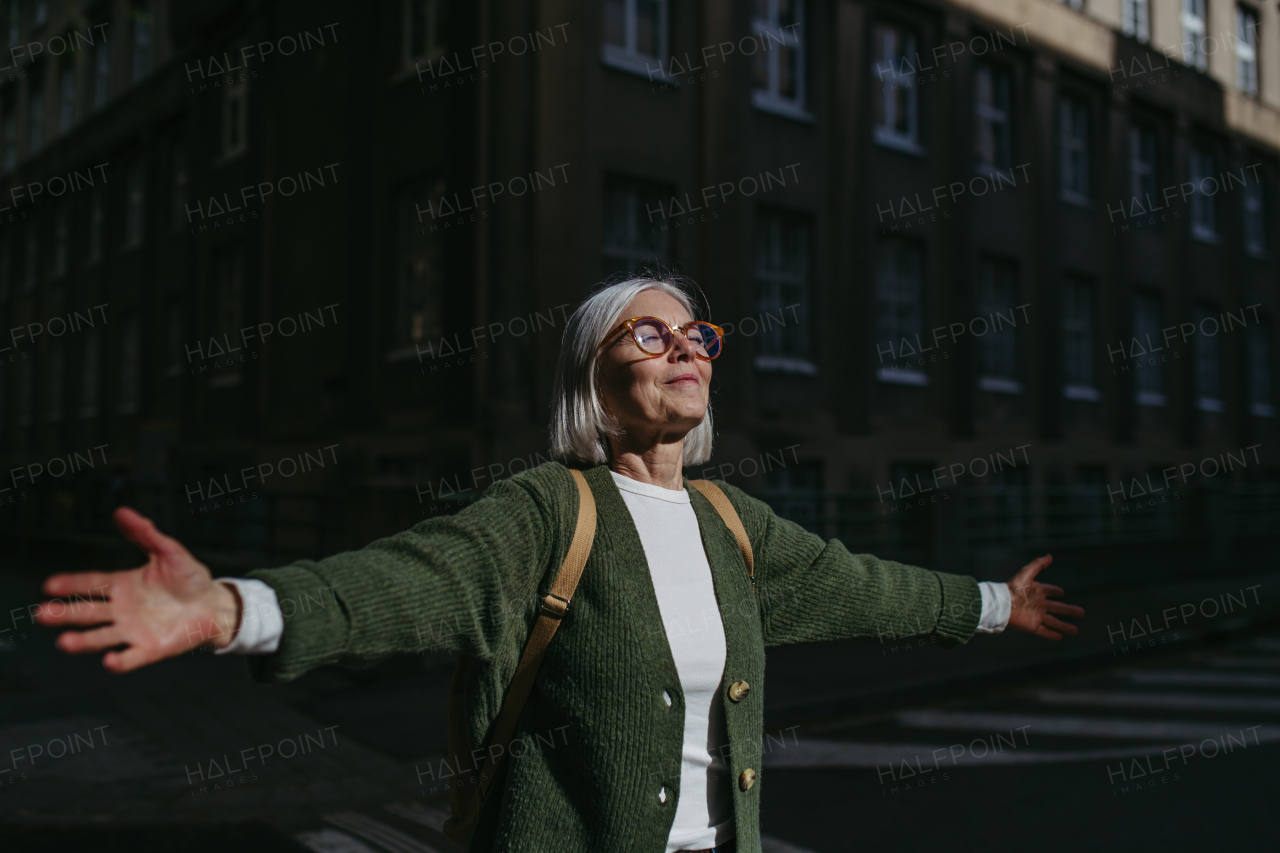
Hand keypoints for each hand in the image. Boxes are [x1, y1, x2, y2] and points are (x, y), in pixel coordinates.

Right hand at [35, 507, 241, 672]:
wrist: (215, 603)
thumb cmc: (189, 577)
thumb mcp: (168, 551)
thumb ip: (145, 534)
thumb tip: (121, 511)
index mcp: (122, 586)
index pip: (90, 584)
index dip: (70, 584)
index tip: (49, 585)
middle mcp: (121, 610)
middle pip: (87, 612)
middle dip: (65, 614)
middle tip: (43, 614)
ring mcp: (134, 631)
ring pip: (102, 637)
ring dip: (83, 641)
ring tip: (65, 642)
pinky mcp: (151, 648)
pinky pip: (132, 657)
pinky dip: (120, 661)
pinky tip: (110, 661)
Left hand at [1005, 554, 1084, 640]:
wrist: (1002, 604)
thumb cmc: (1013, 588)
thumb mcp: (1026, 574)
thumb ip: (1038, 565)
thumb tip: (1049, 556)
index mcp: (1036, 592)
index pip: (1049, 591)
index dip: (1055, 591)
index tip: (1061, 593)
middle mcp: (1038, 604)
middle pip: (1057, 608)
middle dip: (1069, 610)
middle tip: (1082, 613)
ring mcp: (1036, 616)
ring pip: (1054, 622)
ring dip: (1064, 626)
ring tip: (1075, 631)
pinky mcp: (1033, 626)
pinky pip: (1044, 631)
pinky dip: (1052, 634)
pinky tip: (1060, 637)